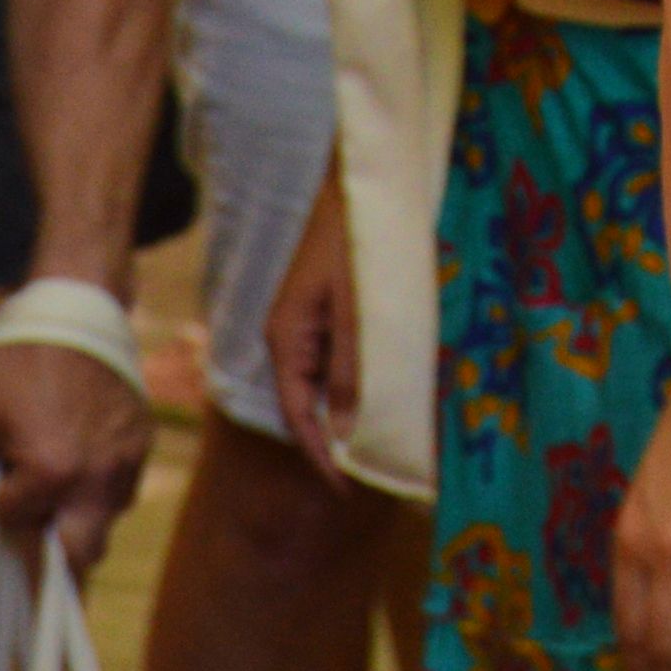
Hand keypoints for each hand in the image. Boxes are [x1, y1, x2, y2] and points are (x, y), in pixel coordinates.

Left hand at [0, 329, 154, 577]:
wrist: (77, 311)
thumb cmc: (19, 359)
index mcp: (53, 472)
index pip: (18, 521)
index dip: (3, 504)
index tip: (0, 479)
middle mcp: (97, 479)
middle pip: (82, 555)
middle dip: (57, 551)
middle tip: (38, 524)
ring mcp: (127, 464)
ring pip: (106, 522)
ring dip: (80, 517)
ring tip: (60, 485)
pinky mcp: (143, 445)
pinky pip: (122, 489)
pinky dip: (101, 489)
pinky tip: (82, 460)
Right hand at [265, 158, 360, 476]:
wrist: (356, 184)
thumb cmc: (357, 240)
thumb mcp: (359, 308)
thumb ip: (353, 368)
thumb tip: (349, 430)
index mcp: (287, 339)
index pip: (299, 416)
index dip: (321, 455)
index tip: (348, 487)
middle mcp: (290, 339)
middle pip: (308, 407)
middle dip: (336, 442)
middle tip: (374, 474)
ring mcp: (306, 327)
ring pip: (325, 385)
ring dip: (350, 414)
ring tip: (383, 442)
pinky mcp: (326, 314)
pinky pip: (337, 363)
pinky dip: (358, 384)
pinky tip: (384, 395)